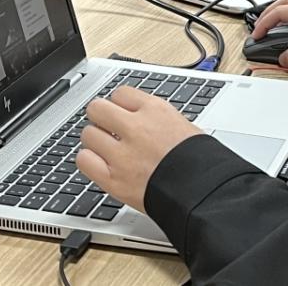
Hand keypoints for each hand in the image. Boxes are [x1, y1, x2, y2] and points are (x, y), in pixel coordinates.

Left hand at [77, 86, 201, 211]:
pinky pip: (84, 160)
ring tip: (103, 147)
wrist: (203, 192)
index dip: (119, 104)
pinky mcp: (114, 180)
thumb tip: (141, 116)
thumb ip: (156, 118)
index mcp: (155, 111)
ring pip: (88, 134)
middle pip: (97, 108)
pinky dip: (88, 160)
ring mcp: (122, 154)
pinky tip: (98, 162)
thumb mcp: (183, 126)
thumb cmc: (201, 162)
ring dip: (94, 139)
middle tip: (105, 126)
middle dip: (100, 117)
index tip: (120, 112)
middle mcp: (135, 128)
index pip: (120, 93)